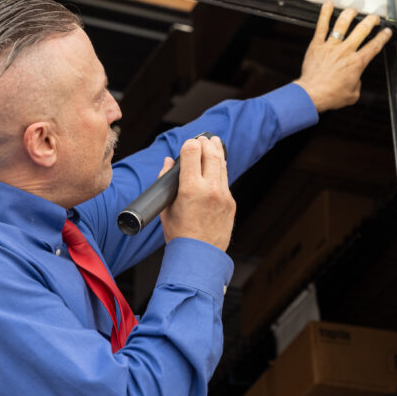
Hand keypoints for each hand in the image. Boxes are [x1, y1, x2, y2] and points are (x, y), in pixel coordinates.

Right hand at [159, 135, 235, 251]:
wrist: (199, 257)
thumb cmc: (179, 234)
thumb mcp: (165, 207)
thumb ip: (166, 181)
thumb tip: (169, 162)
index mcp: (190, 189)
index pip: (192, 152)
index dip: (190, 144)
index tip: (188, 144)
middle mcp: (210, 189)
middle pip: (210, 154)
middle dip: (206, 143)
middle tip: (204, 138)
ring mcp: (223, 196)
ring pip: (221, 165)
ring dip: (217, 151)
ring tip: (214, 142)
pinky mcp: (231, 203)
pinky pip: (226, 181)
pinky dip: (221, 170)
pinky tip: (218, 165)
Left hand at [294, 2, 391, 112]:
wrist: (312, 94)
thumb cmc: (330, 96)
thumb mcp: (352, 94)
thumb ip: (357, 83)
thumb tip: (355, 79)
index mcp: (356, 63)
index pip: (374, 46)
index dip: (382, 37)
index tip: (386, 32)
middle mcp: (345, 51)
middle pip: (362, 30)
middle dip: (371, 21)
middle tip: (374, 18)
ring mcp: (331, 46)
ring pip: (343, 24)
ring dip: (350, 14)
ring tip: (354, 10)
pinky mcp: (317, 45)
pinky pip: (322, 26)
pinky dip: (324, 14)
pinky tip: (328, 4)